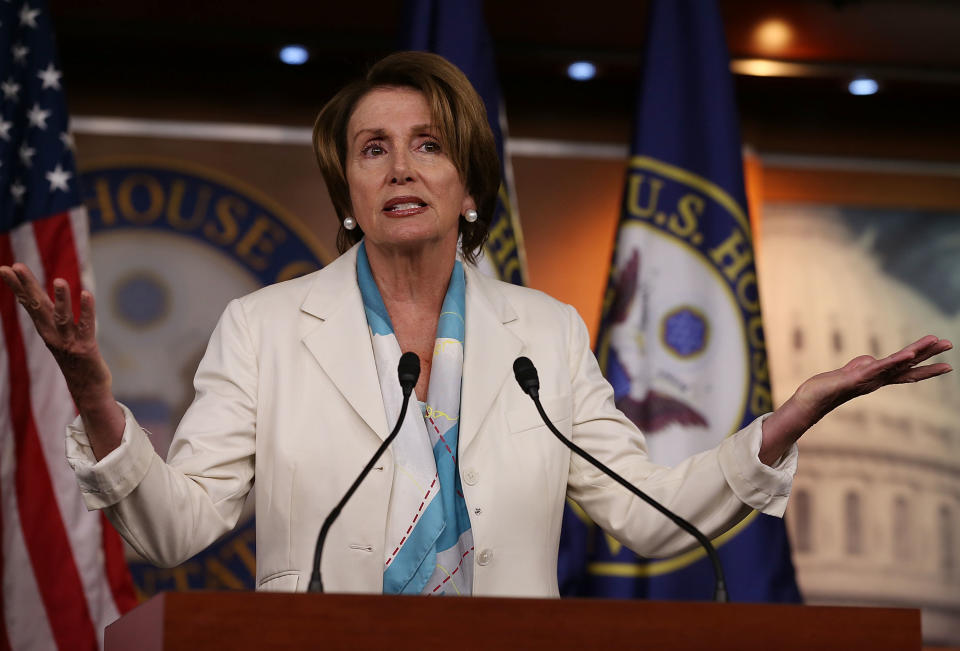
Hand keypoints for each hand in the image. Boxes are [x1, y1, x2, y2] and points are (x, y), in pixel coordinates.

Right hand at [0, 263, 123, 457]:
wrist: (88, 389)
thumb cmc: (74, 360)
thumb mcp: (57, 336)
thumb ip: (51, 318)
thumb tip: (35, 299)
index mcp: (46, 330)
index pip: (29, 304)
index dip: (18, 286)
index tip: (6, 268)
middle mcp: (53, 335)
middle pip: (38, 307)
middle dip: (27, 286)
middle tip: (15, 266)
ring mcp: (69, 342)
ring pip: (62, 318)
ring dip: (61, 299)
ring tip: (59, 280)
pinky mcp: (86, 349)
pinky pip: (86, 327)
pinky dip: (87, 311)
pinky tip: (87, 294)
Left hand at [760, 335, 952, 464]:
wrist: (811, 401)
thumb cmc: (829, 387)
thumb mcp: (851, 372)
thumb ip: (864, 365)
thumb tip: (871, 359)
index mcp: (877, 378)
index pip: (906, 371)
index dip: (926, 367)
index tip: (947, 364)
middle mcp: (876, 379)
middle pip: (908, 366)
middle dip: (930, 356)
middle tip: (950, 344)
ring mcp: (868, 379)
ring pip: (897, 364)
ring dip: (917, 351)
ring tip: (934, 341)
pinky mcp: (856, 378)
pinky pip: (879, 368)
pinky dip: (895, 361)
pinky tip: (909, 354)